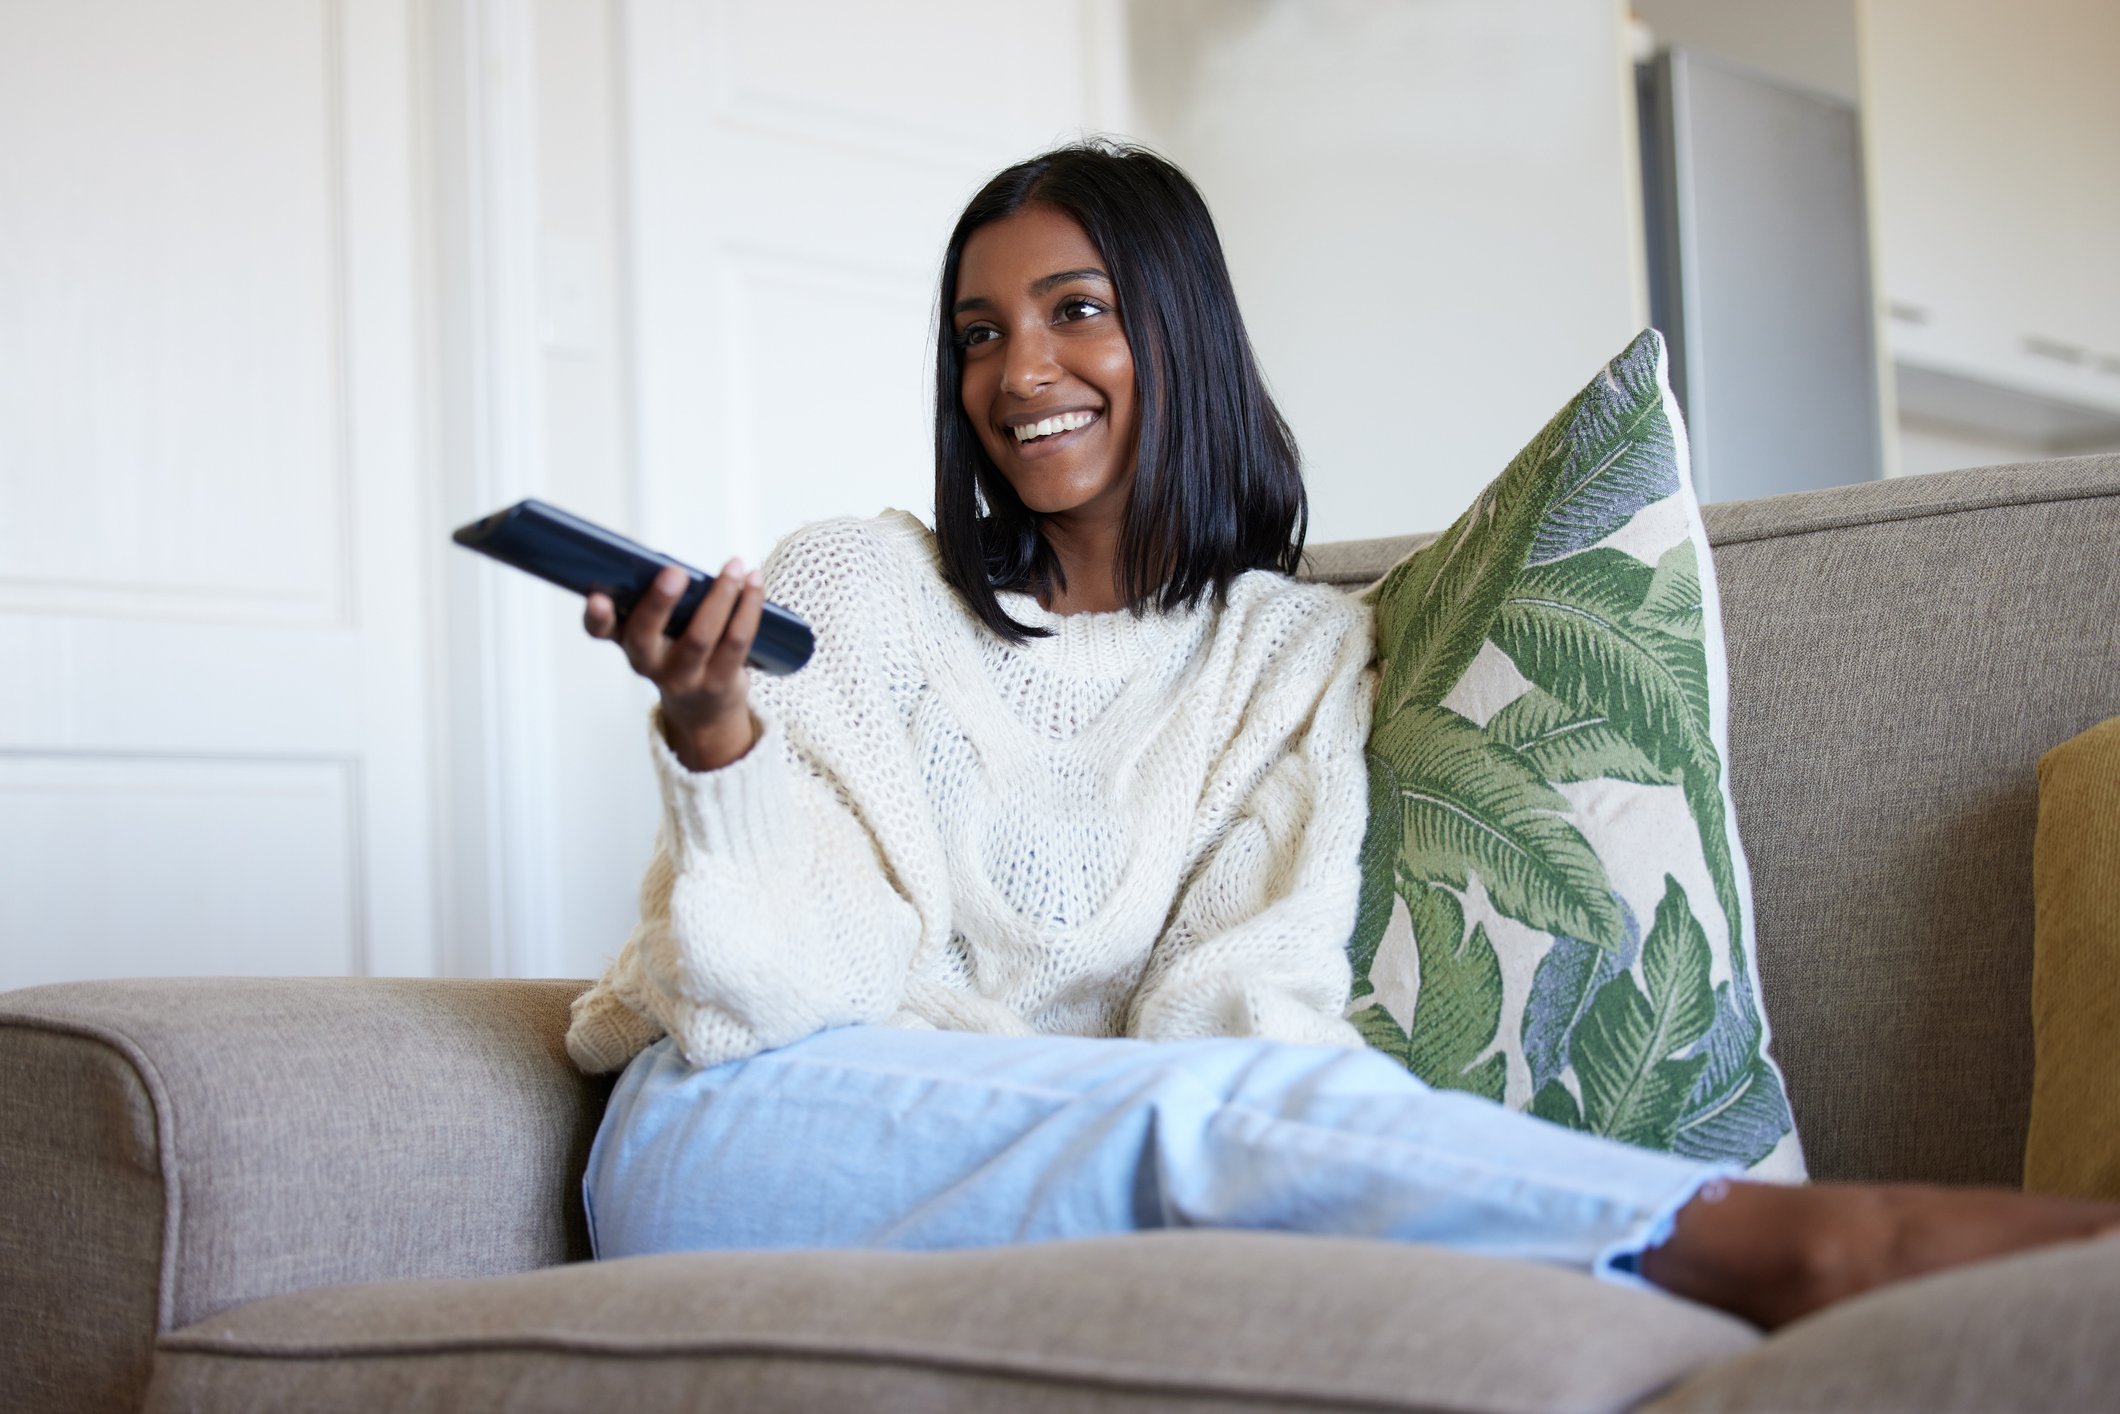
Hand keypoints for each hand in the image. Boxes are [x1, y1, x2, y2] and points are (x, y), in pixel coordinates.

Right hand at [585, 560, 766, 771]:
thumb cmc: (678, 654)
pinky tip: (754, 583)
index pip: (600, 630)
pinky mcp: (718, 682)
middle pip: (646, 635)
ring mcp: (683, 677)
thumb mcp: (659, 633)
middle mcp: (648, 663)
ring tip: (734, 567)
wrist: (703, 712)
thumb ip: (662, 604)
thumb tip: (683, 568)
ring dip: (720, 596)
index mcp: (626, 641)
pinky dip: (748, 607)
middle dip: (659, 602)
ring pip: (700, 636)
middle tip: (675, 572)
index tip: (597, 596)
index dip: (596, 615)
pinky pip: (736, 641)